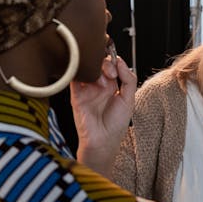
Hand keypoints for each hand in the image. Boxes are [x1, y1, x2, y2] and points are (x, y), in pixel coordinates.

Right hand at [70, 56, 136, 177]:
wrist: (103, 141)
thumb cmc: (116, 124)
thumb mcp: (129, 99)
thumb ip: (129, 79)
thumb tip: (121, 61)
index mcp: (112, 85)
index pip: (112, 64)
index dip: (114, 60)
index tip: (117, 64)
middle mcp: (99, 85)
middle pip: (99, 63)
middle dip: (106, 63)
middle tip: (110, 73)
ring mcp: (87, 88)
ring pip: (87, 67)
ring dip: (95, 67)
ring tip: (101, 78)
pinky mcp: (76, 94)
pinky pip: (74, 77)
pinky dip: (79, 70)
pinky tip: (87, 72)